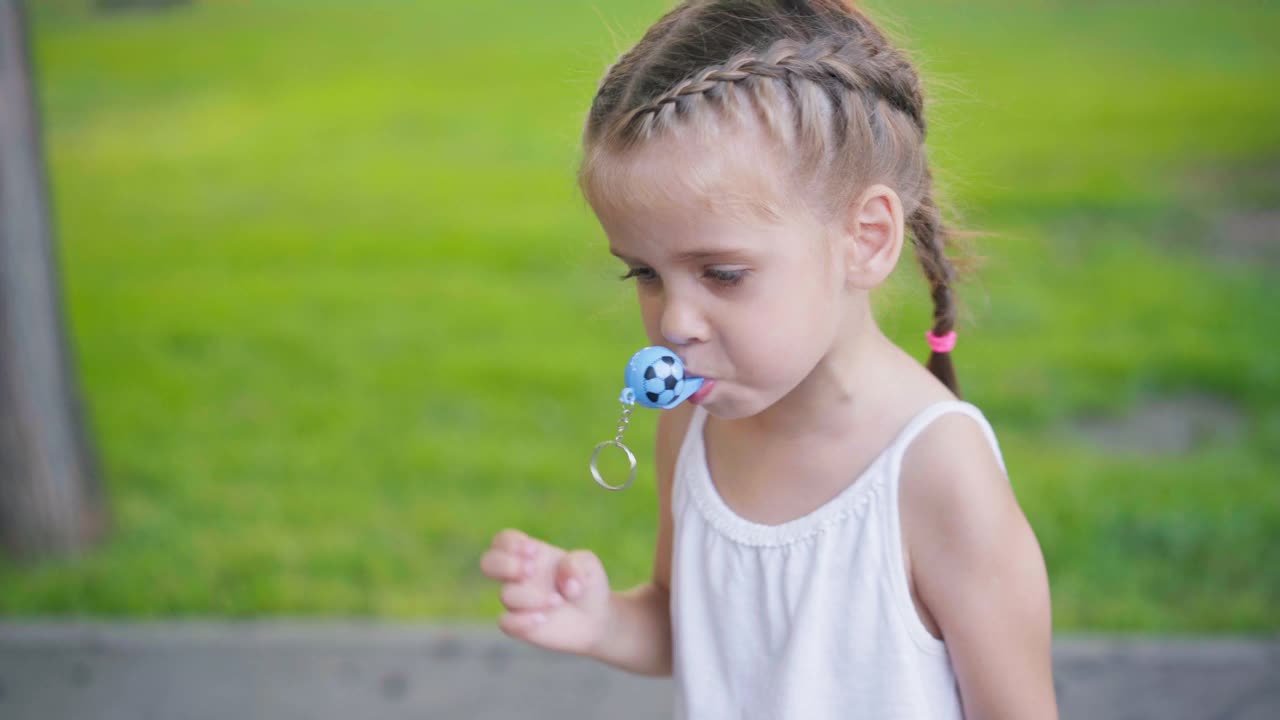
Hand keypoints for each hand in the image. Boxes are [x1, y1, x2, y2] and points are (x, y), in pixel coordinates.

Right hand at [479, 528, 612, 656]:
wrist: (596, 619)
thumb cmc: (588, 585)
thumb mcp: (589, 565)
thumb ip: (577, 563)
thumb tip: (564, 583)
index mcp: (530, 556)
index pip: (503, 541)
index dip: (511, 543)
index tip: (534, 551)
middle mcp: (519, 577)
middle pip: (488, 563)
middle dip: (505, 564)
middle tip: (531, 570)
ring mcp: (517, 601)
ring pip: (506, 594)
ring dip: (532, 596)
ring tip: (558, 601)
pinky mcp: (520, 625)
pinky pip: (505, 622)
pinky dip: (521, 621)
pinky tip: (543, 618)